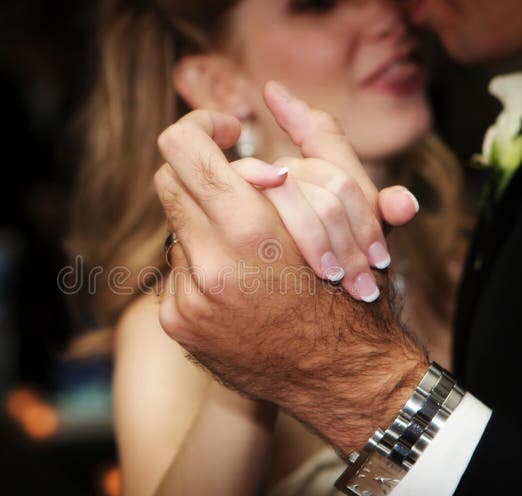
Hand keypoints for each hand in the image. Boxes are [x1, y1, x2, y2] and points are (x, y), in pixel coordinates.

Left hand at [154, 85, 428, 453]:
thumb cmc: (352, 286)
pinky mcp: (177, 322)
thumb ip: (319, 140)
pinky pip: (177, 269)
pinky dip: (204, 266)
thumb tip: (276, 94)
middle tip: (236, 181)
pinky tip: (241, 286)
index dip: (201, 126)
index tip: (228, 133)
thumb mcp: (353, 208)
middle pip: (169, 181)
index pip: (181, 146)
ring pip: (177, 226)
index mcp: (250, 226)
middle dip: (202, 172)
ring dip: (208, 224)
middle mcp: (209, 263)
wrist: (341, 376)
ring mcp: (188, 297)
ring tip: (251, 247)